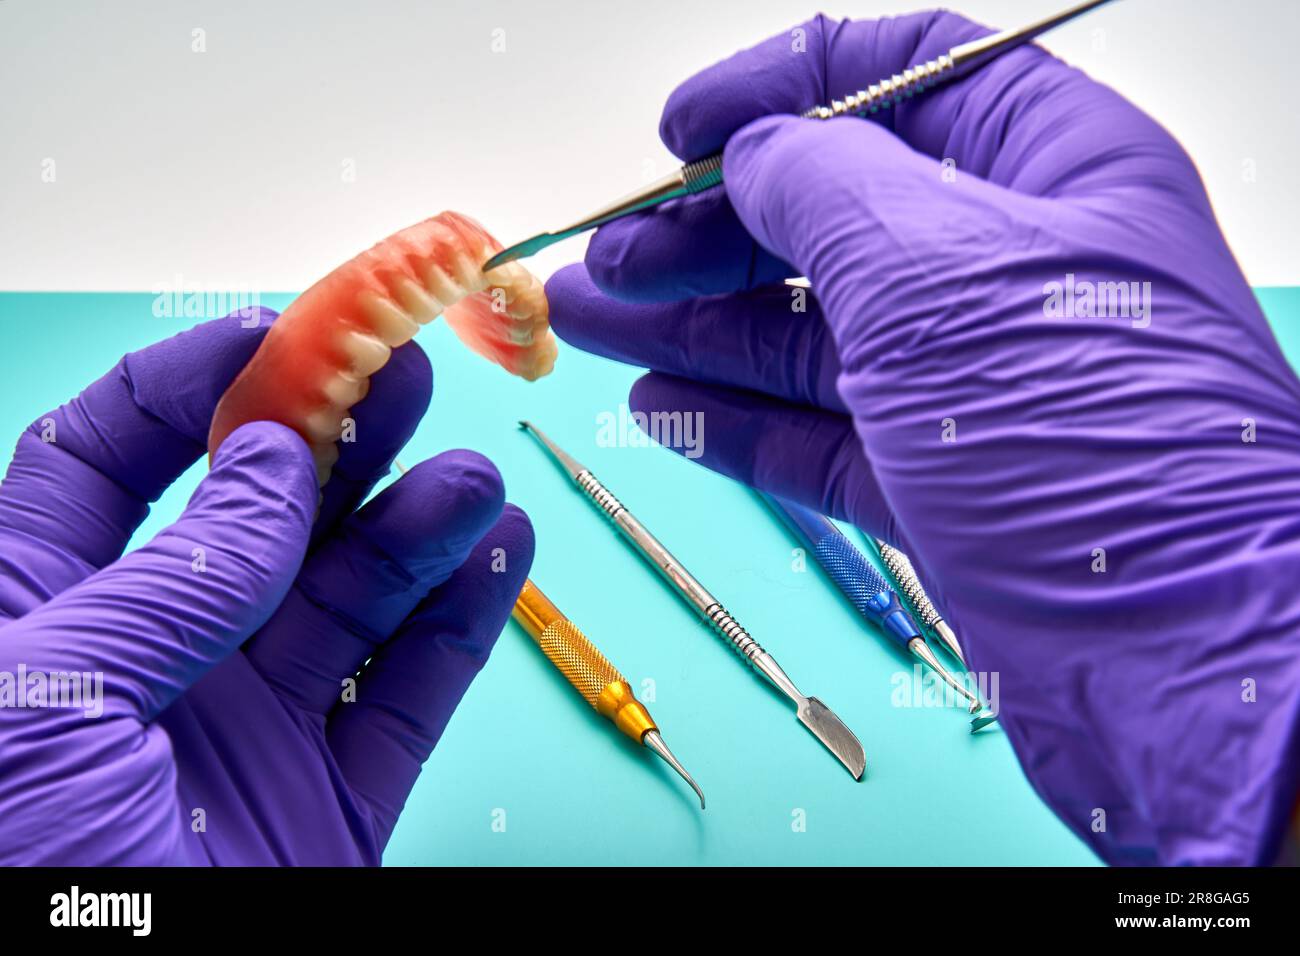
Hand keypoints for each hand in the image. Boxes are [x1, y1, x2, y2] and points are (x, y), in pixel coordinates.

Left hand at [0, 310, 532, 863]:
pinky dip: (464, 621)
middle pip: (255, 516)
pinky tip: (502, 553)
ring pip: (352, 599)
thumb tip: (265, 467)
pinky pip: (409, 695)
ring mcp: (246, 731)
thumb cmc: (10, 884)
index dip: (188, 386)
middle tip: (407, 373)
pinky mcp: (328, 802)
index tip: (278, 333)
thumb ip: (172, 575)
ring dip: (418, 526)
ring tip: (470, 477)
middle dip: (332, 437)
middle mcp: (148, 662)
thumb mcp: (47, 697)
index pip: (103, 463)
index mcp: (34, 622)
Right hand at [545, 11, 1299, 864]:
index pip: (905, 78)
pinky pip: (821, 436)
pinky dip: (739, 422)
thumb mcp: (938, 274)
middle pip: (834, 217)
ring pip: (812, 335)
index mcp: (1055, 172)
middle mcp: (1016, 273)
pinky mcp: (947, 486)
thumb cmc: (1096, 449)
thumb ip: (824, 188)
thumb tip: (752, 155)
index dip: (782, 85)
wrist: (1183, 669)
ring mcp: (978, 386)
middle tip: (610, 259)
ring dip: (694, 325)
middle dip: (709, 230)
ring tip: (590, 321)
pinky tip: (660, 408)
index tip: (680, 130)